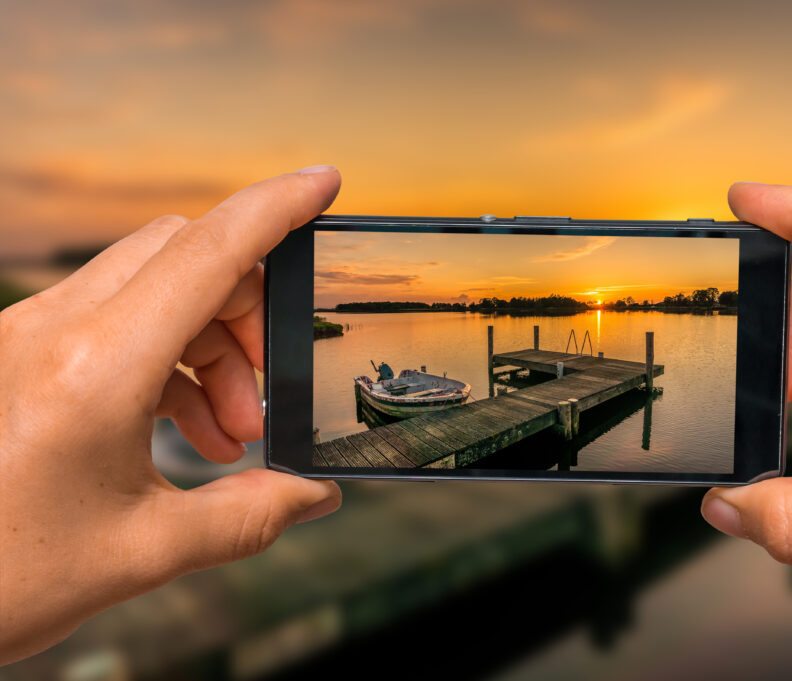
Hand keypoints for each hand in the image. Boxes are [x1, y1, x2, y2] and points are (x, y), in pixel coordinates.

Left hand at [0, 167, 343, 664]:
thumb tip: (315, 495)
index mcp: (93, 371)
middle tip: (269, 389)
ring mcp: (29, 335)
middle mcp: (54, 331)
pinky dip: (168, 362)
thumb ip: (246, 517)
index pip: (206, 252)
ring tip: (231, 432)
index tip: (326, 184)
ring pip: (152, 287)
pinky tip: (187, 431)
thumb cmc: (1, 578)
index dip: (276, 208)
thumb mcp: (142, 554)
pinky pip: (115, 322)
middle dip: (248, 308)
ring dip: (210, 344)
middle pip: (184, 255)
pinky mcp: (18, 352)